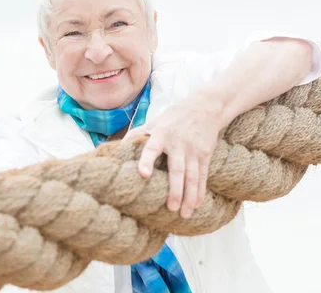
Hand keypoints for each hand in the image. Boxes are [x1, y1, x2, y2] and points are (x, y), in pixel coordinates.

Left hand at [124, 92, 225, 218]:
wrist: (205, 107)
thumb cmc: (173, 117)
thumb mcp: (154, 121)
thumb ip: (137, 135)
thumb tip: (116, 148)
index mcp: (161, 134)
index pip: (152, 147)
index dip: (147, 160)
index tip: (143, 174)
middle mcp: (178, 143)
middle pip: (177, 169)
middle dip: (175, 189)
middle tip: (170, 208)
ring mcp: (193, 150)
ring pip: (192, 176)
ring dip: (189, 196)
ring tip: (184, 214)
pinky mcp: (205, 154)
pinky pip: (202, 175)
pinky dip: (200, 191)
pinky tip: (196, 205)